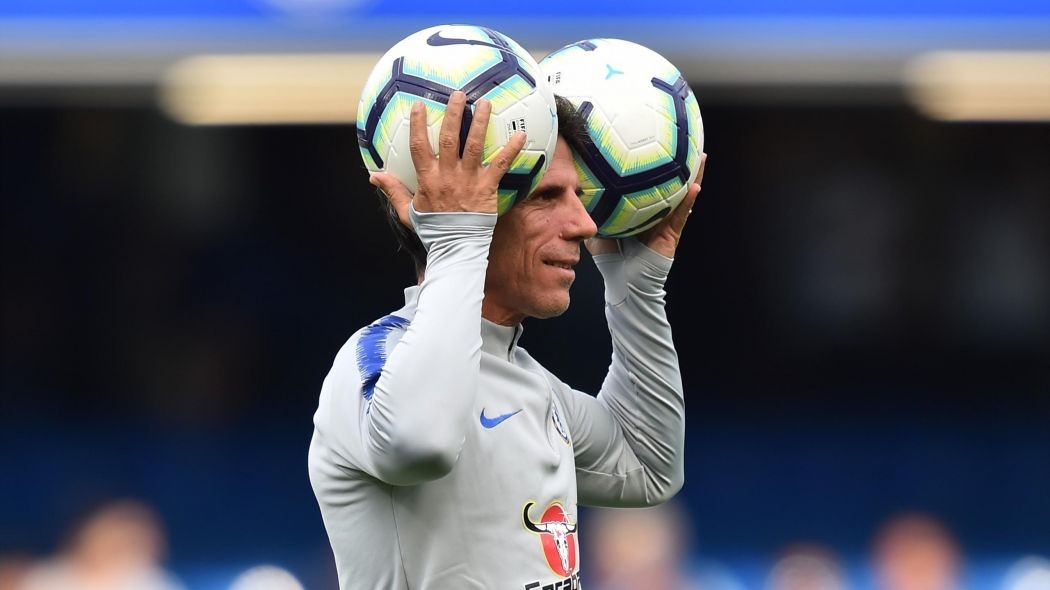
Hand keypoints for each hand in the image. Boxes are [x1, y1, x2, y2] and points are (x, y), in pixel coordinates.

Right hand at [369, 91, 526, 227]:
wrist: (456, 247)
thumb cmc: (432, 230)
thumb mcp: (407, 211)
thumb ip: (393, 190)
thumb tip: (373, 175)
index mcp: (428, 179)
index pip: (419, 146)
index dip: (417, 124)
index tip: (418, 105)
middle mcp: (448, 175)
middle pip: (448, 138)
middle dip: (452, 114)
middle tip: (458, 94)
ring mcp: (469, 180)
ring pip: (473, 145)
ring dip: (479, 122)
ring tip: (485, 103)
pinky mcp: (487, 188)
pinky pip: (500, 165)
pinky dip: (511, 149)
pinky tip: (521, 135)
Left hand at [585, 153, 706, 257]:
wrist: (624, 285)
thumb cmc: (611, 260)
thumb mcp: (598, 228)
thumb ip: (590, 211)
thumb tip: (575, 189)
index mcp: (640, 210)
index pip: (646, 183)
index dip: (650, 165)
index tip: (652, 143)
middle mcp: (656, 213)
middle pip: (668, 184)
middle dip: (676, 164)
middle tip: (683, 141)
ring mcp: (666, 223)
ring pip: (681, 195)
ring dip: (692, 177)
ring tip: (699, 156)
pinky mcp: (671, 235)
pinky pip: (681, 216)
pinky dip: (688, 202)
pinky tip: (695, 187)